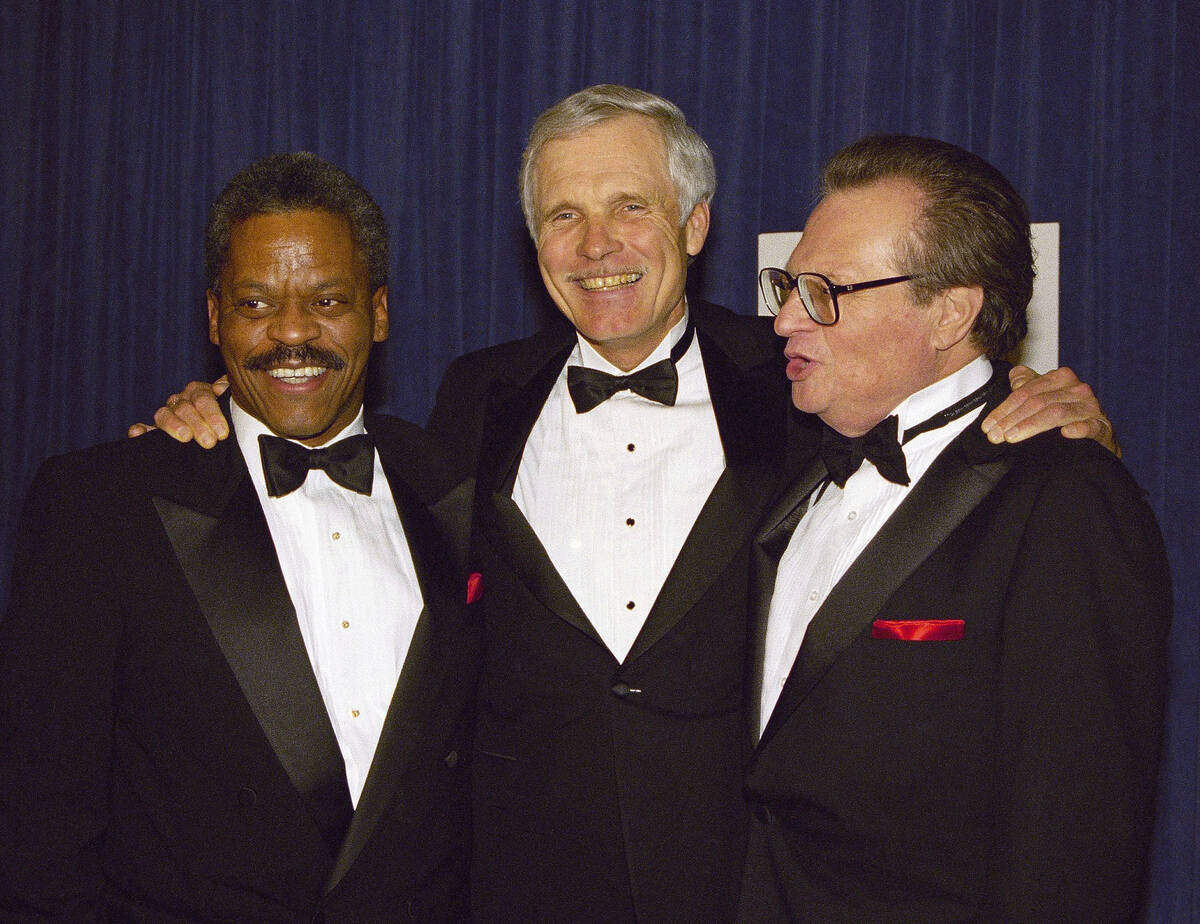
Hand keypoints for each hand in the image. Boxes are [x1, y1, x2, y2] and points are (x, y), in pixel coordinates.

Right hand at [126, 377, 230, 447]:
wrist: (217, 437)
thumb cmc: (226, 422)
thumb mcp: (232, 407)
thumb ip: (230, 393)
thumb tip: (220, 388)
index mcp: (199, 392)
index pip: (202, 398)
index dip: (213, 414)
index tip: (222, 432)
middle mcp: (180, 401)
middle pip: (185, 408)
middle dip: (198, 424)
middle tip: (210, 442)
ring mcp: (166, 416)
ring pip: (164, 415)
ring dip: (174, 426)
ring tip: (186, 437)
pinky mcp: (153, 432)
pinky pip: (143, 428)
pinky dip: (139, 430)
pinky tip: (138, 433)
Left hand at [981, 365, 1119, 455]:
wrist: (1098, 437)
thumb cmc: (1068, 415)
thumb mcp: (1046, 397)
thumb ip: (1029, 386)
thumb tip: (1014, 375)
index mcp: (1060, 378)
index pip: (1025, 392)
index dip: (1003, 409)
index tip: (987, 426)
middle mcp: (1076, 389)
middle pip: (1037, 402)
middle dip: (1012, 420)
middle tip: (995, 436)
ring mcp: (1090, 407)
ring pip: (1056, 413)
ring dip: (1031, 425)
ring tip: (1011, 437)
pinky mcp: (1101, 426)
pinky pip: (1090, 426)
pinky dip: (1078, 429)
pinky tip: (1065, 433)